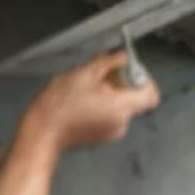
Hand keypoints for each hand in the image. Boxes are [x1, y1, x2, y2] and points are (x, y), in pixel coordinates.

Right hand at [24, 51, 160, 151]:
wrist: (42, 132)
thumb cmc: (60, 105)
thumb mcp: (84, 73)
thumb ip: (110, 62)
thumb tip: (123, 57)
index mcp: (121, 108)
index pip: (151, 94)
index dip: (142, 79)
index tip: (126, 70)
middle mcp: (121, 124)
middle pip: (134, 99)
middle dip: (120, 84)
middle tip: (100, 75)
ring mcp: (111, 133)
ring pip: (120, 107)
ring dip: (108, 95)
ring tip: (86, 88)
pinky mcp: (100, 137)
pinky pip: (109, 117)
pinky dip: (101, 107)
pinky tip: (82, 102)